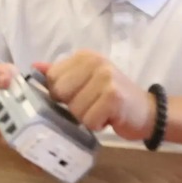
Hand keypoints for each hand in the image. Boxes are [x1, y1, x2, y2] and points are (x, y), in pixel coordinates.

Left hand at [39, 50, 155, 140]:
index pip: (52, 77)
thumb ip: (60, 74)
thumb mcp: (86, 81)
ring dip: (86, 118)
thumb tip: (34, 67)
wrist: (147, 112)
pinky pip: (88, 120)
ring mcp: (106, 78)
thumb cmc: (112, 99)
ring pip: (74, 109)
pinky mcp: (113, 97)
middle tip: (91, 105)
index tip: (78, 96)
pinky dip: (96, 125)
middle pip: (60, 93)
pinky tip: (108, 119)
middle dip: (72, 106)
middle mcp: (95, 62)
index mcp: (85, 56)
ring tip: (100, 112)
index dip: (61, 94)